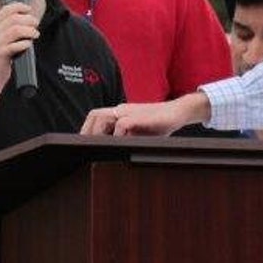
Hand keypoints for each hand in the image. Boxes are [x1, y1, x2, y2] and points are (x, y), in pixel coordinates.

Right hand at [0, 0, 39, 84]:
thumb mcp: (1, 41)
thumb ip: (10, 31)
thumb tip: (29, 22)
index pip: (5, 10)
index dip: (19, 7)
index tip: (29, 9)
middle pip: (14, 19)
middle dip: (28, 19)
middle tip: (36, 24)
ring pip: (15, 30)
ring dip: (29, 31)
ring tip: (36, 34)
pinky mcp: (0, 54)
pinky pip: (15, 46)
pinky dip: (24, 44)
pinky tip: (28, 45)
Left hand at [81, 92, 209, 136]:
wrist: (178, 111)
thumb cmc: (160, 124)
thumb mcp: (139, 132)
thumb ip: (126, 137)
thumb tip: (113, 152)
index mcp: (120, 114)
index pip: (96, 117)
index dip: (88, 129)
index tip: (84, 145)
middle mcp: (122, 110)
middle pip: (95, 115)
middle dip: (88, 131)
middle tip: (87, 147)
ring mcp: (130, 112)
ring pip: (103, 116)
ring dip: (98, 132)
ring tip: (99, 146)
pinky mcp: (139, 116)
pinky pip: (122, 123)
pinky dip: (118, 134)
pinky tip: (121, 143)